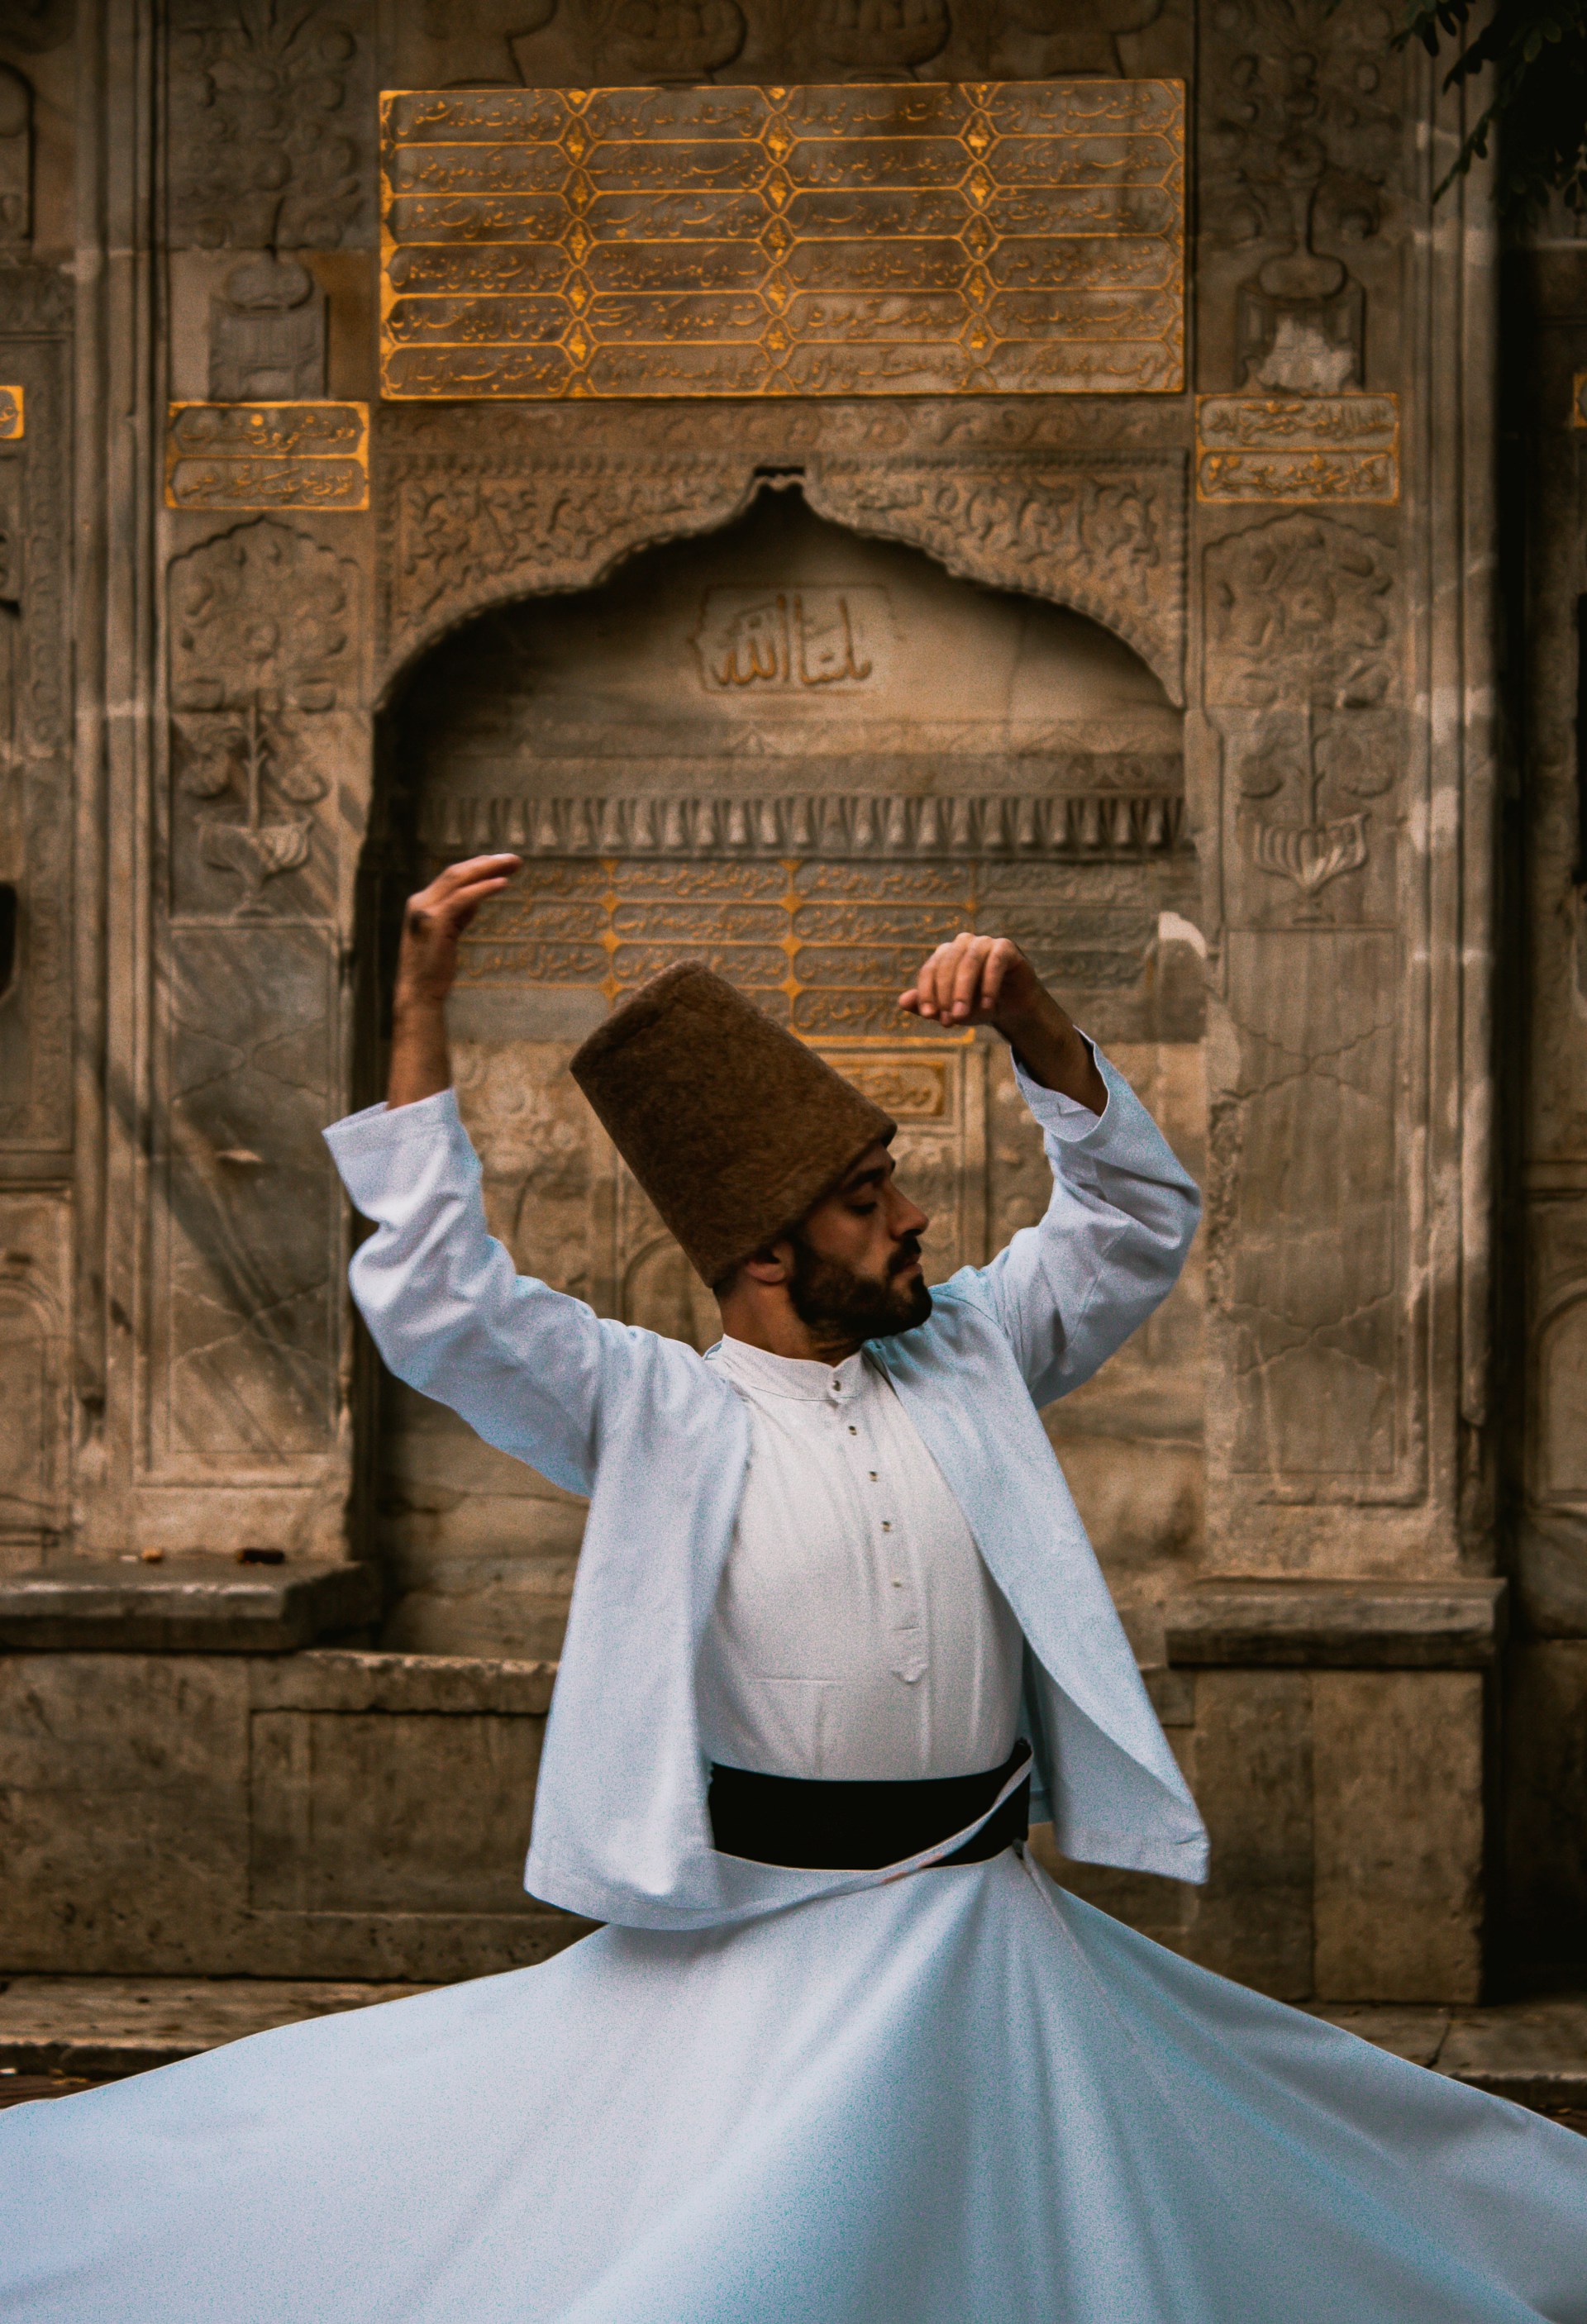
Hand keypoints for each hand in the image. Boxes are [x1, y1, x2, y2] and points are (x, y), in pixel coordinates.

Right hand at [394, 854, 520, 1016]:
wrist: (419, 993)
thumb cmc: (435, 968)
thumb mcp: (448, 934)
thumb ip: (458, 915)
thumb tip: (477, 899)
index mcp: (423, 902)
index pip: (453, 876)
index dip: (479, 867)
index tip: (504, 864)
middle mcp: (421, 902)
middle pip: (457, 872)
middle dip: (487, 863)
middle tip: (515, 859)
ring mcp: (425, 911)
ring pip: (458, 879)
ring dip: (488, 869)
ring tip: (513, 864)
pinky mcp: (434, 923)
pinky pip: (461, 899)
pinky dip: (482, 889)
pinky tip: (502, 883)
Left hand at [899, 932, 1042, 1034]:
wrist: (1012, 1007)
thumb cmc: (976, 1006)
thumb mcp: (950, 1010)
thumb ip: (927, 1006)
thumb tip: (902, 1001)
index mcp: (944, 954)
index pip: (929, 970)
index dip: (926, 993)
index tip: (929, 1016)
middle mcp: (962, 943)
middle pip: (947, 966)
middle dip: (945, 995)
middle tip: (949, 1021)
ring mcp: (984, 942)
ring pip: (968, 962)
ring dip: (963, 991)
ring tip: (963, 1016)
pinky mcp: (1006, 947)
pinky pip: (994, 962)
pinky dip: (989, 985)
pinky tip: (987, 1006)